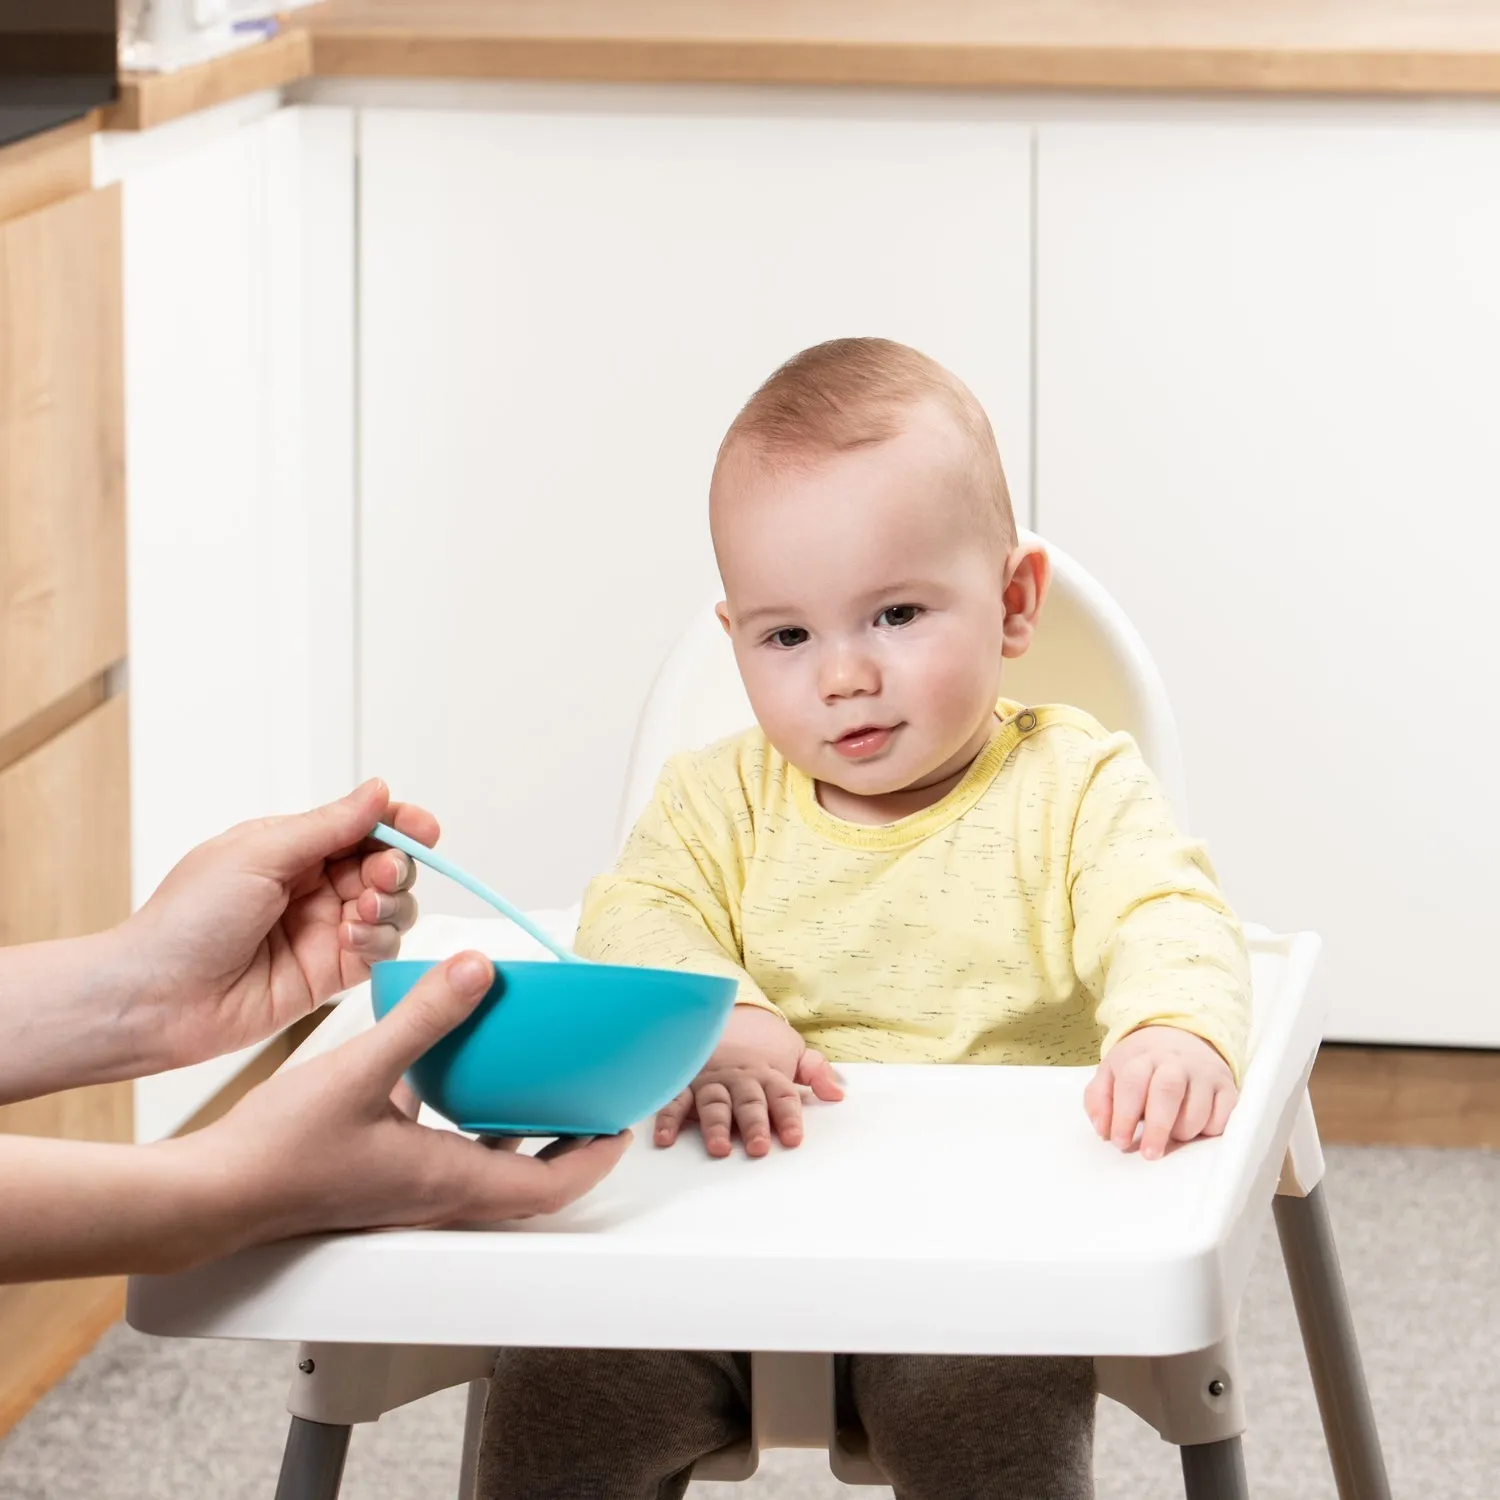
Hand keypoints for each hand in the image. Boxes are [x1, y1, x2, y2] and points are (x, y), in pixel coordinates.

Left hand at [127, 779, 437, 1068]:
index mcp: (292, 847)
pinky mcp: (331, 973)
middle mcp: (313, 886)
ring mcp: (324, 929)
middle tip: (382, 876)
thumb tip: (379, 790)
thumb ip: (328, 825)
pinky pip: (380, 951)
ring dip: (391, 904)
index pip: (361, 826)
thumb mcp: (258, 854)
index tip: (424, 829)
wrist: (157, 997)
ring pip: (393, 908)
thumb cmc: (188, 919)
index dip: (398, 823)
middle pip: (386, 865)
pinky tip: (351, 939)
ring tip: (363, 911)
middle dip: (396, 866)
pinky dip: (379, 941)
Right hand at [185, 952, 631, 1254]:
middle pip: (531, 1183)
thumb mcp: (362, 1067)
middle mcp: (437, 1196)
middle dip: (573, 1147)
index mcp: (449, 1182)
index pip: (552, 1186)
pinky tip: (453, 1080)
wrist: (213, 1193)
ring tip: (543, 1087)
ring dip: (524, 1136)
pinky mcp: (381, 1178)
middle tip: (597, 1104)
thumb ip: (425, 1016)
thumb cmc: (279, 1150)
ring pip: (490, 1170)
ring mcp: (408, 1193)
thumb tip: (479, 968)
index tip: (625, 1123)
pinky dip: (471, 1125)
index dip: (597, 1157)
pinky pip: (448, 1154)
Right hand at [655, 1004, 842, 1158]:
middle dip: (753, 1125)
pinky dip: (669, 1118)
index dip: (788, 1117)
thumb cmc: (762, 1041)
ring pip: (714, 1103)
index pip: (783, 1096)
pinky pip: (676, 1099)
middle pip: (749, 1103)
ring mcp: (711, 1080)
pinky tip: (667, 1138)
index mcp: (768, 1073)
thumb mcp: (794, 1050)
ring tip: (720, 1147)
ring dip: (715, 1125)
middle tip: (759, 1147)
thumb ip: (816, 1072)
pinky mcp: (686, 1081)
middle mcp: (740, 1078)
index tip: (793, 1139)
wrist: (724, 1010)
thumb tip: (838, 1094)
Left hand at [1084, 1025, 1237, 1160]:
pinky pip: (1223, 1117)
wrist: (1180, 1037)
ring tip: (1172, 1133)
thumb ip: (1098, 1100)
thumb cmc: (1140, 1066)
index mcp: (1142, 1057)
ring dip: (1183, 1132)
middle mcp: (1175, 1061)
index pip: (1132, 1083)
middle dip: (1157, 1127)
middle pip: (1167, 1091)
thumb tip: (1103, 1131)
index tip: (1119, 1141)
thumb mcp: (1111, 1073)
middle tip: (1149, 1154)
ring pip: (1197, 1110)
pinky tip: (1196, 1126)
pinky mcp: (1227, 1087)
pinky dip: (1209, 1130)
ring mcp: (1204, 1073)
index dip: (1124, 1115)